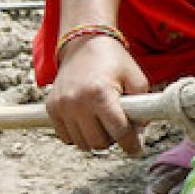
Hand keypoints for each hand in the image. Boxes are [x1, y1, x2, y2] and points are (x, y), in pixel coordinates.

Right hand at [44, 35, 149, 155]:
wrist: (84, 43)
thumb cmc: (113, 60)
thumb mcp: (136, 77)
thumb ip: (143, 105)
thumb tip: (139, 132)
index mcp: (101, 93)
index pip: (119, 131)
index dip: (131, 144)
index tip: (136, 150)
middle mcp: (78, 101)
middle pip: (99, 142)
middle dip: (113, 140)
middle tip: (118, 127)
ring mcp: (62, 106)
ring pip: (82, 143)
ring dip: (95, 139)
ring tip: (103, 123)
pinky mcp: (51, 108)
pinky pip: (66, 137)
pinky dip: (79, 135)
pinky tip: (87, 122)